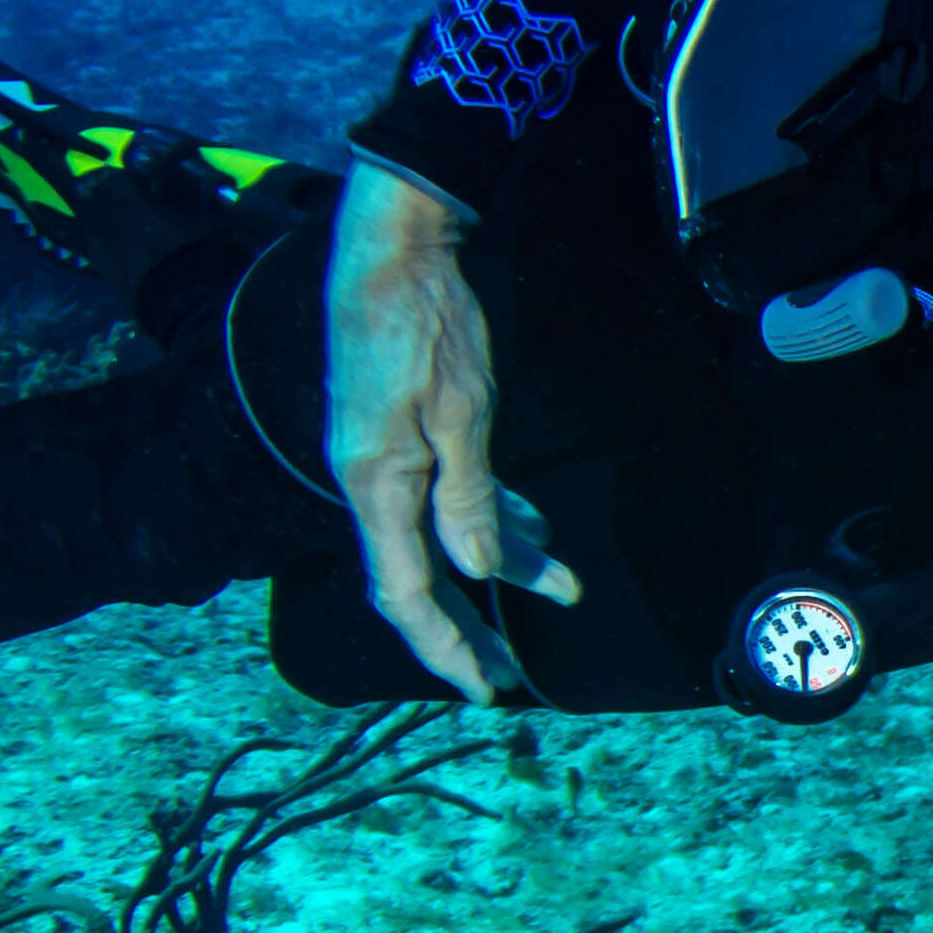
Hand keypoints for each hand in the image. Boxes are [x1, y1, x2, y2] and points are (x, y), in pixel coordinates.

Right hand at [321, 159, 576, 700]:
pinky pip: (447, 492)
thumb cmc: (425, 323)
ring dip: (499, 563)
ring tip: (559, 587)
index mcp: (375, 484)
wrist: (394, 243)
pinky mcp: (406, 428)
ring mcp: (387, 454)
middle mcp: (373, 479)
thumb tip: (477, 571)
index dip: (443, 646)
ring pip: (442, 532)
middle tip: (512, 675)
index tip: (485, 689)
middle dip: (467, 628)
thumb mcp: (458, 412)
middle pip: (420, 576)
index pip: (406, 593)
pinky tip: (534, 533)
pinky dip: (490, 514)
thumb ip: (467, 499)